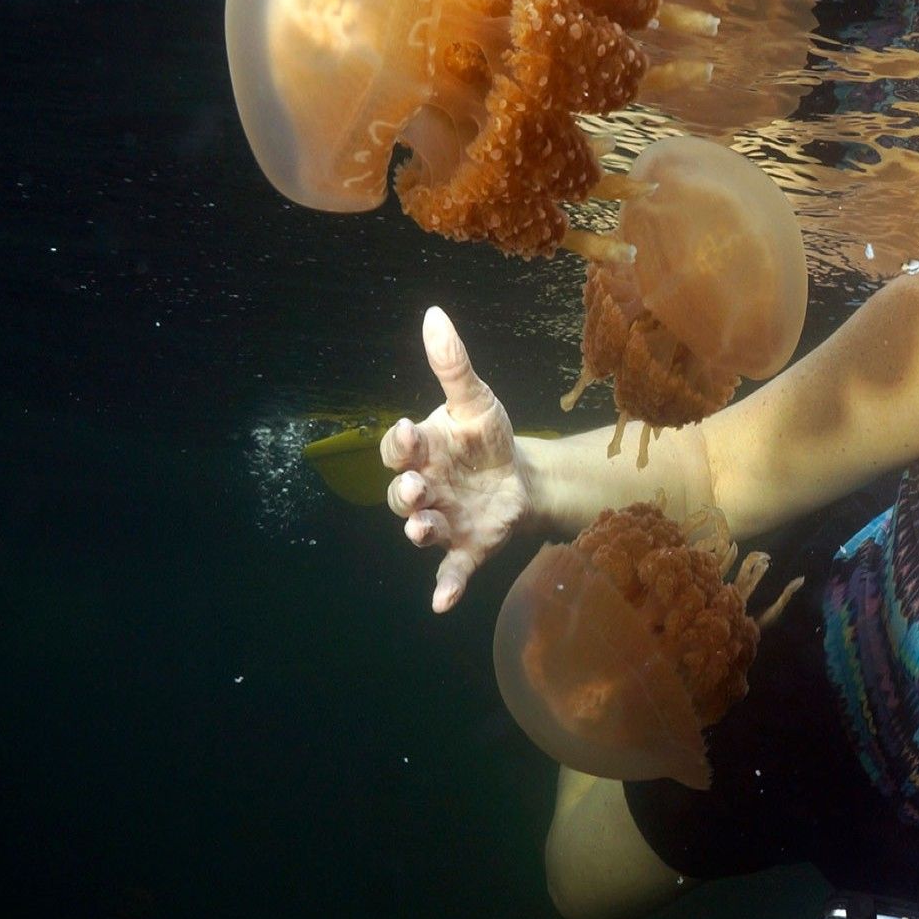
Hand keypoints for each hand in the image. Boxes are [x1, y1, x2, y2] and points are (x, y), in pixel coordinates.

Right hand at [381, 306, 528, 612]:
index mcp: (423, 451)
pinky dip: (445, 587)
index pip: (398, 448)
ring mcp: (442, 520)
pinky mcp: (466, 547)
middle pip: (400, 493)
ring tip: (421, 528)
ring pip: (420, 529)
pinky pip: (451, 570)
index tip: (408, 431)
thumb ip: (454, 364)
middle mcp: (424, 488)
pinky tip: (442, 603)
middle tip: (414, 488)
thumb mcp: (476, 400)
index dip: (400, 444)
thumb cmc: (487, 437)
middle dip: (404, 492)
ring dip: (418, 530)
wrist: (521, 475)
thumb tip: (434, 314)